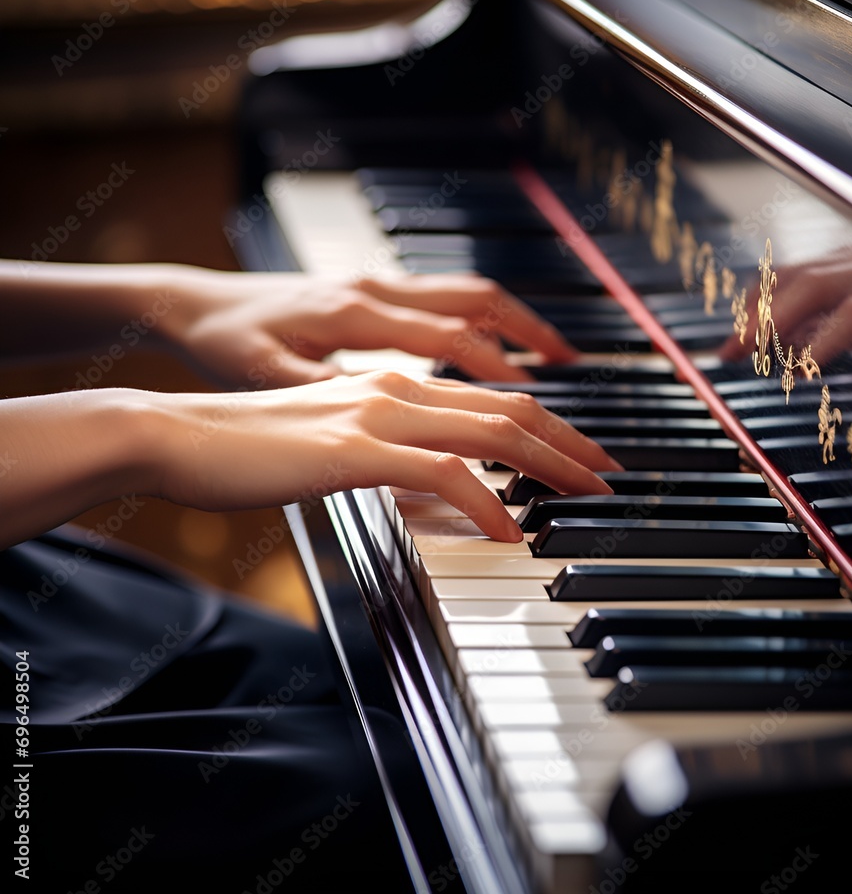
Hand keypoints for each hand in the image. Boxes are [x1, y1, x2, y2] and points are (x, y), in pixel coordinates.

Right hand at [153, 371, 620, 540]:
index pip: (490, 399)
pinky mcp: (352, 450)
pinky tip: (507, 532)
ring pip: (489, 431)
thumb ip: (383, 456)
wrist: (176, 434)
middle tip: (607, 474)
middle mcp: (395, 389)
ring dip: (548, 465)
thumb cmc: (247, 445)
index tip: (580, 455)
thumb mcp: (329, 443)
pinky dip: (485, 503)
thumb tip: (429, 488)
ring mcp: (375, 414)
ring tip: (584, 496)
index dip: (546, 425)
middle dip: (569, 442)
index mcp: (391, 385)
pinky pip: (441, 474)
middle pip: (508, 408)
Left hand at [162, 266, 577, 388]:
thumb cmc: (224, 343)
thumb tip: (381, 423)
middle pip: (479, 304)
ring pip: (468, 292)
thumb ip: (326, 394)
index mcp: (356, 313)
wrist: (191, 305)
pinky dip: (484, 319)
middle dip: (533, 341)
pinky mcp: (372, 293)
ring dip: (517, 322)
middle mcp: (376, 290)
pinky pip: (446, 296)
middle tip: (572, 374)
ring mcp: (377, 286)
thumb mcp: (265, 376)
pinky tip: (494, 347)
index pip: (452, 340)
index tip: (538, 412)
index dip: (499, 374)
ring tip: (557, 359)